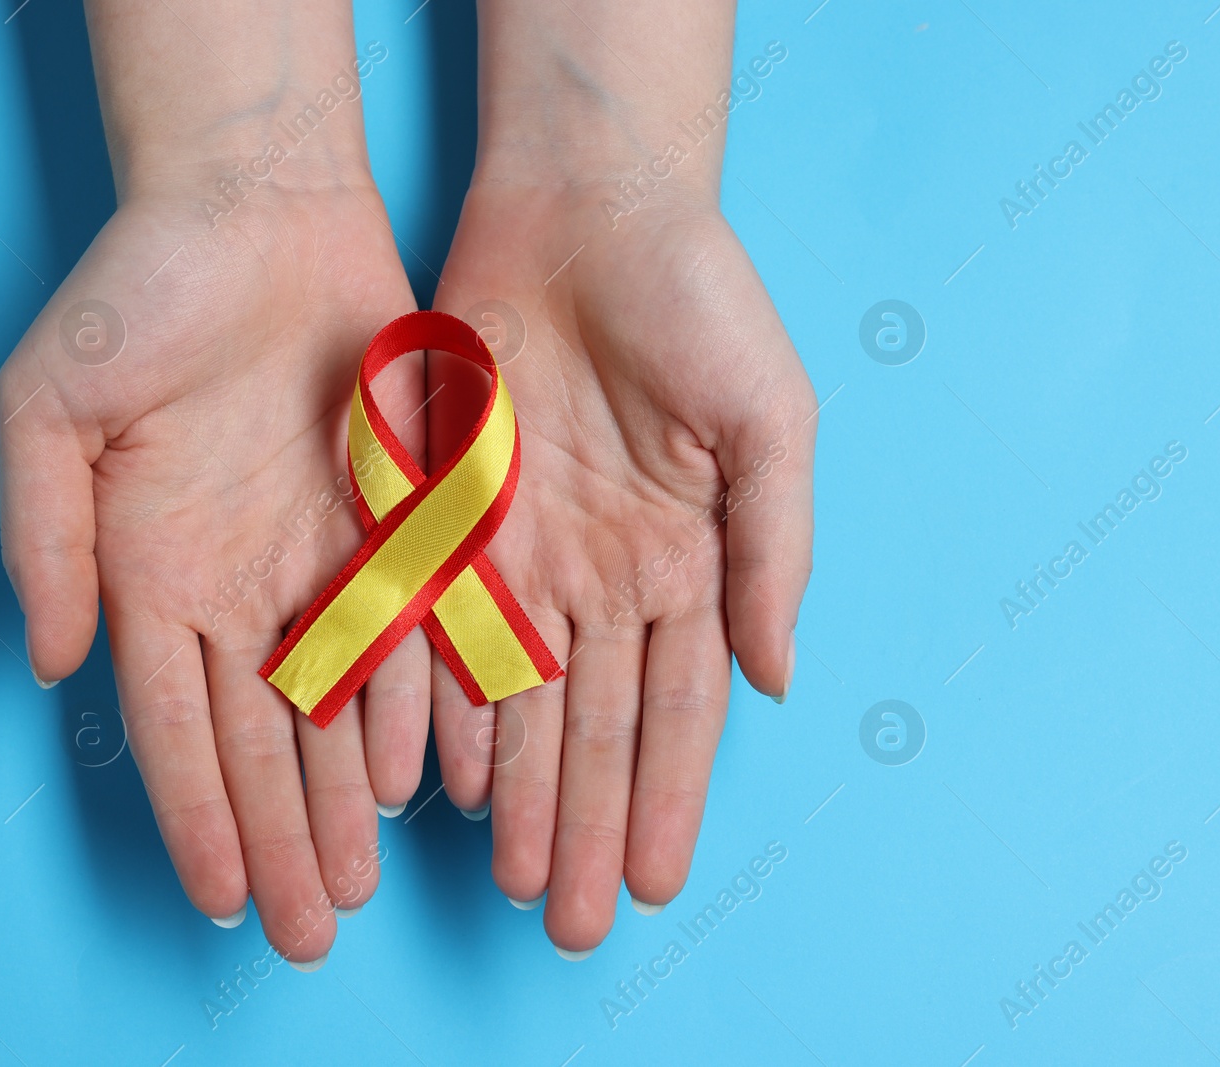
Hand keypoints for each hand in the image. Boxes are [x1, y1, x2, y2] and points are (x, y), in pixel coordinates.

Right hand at [0, 180, 432, 963]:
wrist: (260, 213)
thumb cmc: (142, 296)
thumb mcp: (54, 407)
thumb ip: (47, 536)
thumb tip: (55, 661)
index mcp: (154, 572)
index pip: (172, 725)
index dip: (197, 812)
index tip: (220, 897)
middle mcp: (241, 584)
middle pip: (262, 740)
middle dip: (283, 837)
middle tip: (309, 929)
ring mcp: (322, 558)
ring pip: (338, 707)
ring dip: (347, 797)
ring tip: (362, 881)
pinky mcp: (396, 520)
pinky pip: (411, 632)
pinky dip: (414, 706)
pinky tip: (423, 775)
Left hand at [428, 177, 816, 950]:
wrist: (589, 207)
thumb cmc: (700, 303)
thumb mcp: (772, 421)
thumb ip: (774, 553)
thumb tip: (777, 683)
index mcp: (688, 561)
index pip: (678, 707)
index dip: (666, 795)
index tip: (653, 881)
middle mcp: (606, 575)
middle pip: (592, 726)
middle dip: (583, 824)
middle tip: (567, 924)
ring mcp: (527, 552)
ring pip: (517, 702)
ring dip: (516, 793)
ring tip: (511, 881)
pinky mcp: (451, 516)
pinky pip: (442, 631)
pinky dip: (443, 708)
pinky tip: (445, 782)